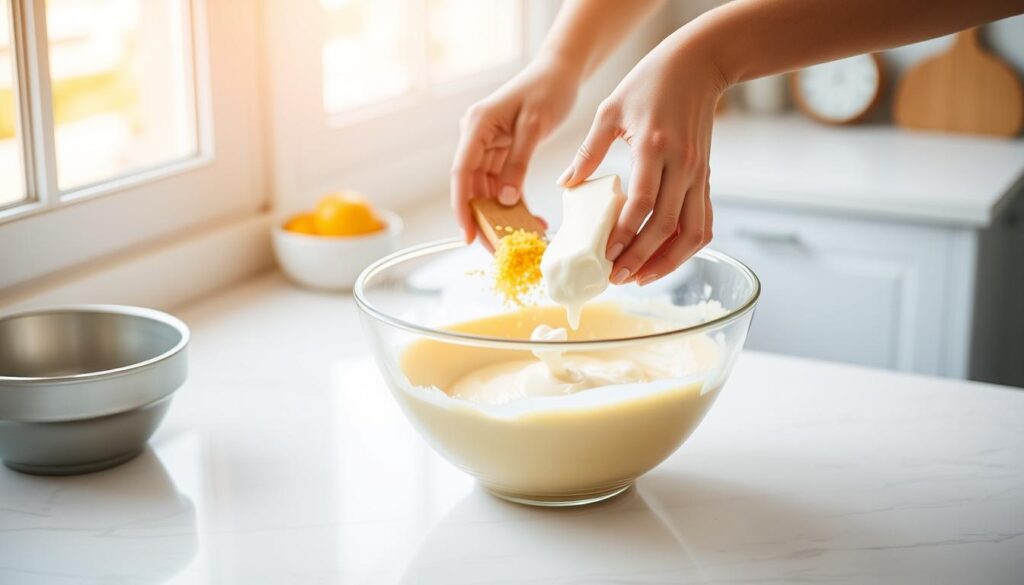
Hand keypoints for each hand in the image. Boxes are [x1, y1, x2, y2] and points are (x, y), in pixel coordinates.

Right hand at [451, 57, 580, 243]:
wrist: (560, 71)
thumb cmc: (547, 89)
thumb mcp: (534, 126)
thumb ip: (518, 163)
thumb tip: (505, 200)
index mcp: (476, 127)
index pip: (461, 173)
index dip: (462, 208)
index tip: (468, 236)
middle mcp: (476, 137)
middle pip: (472, 187)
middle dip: (483, 219)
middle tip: (498, 249)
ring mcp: (488, 145)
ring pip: (487, 189)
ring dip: (501, 214)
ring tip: (520, 238)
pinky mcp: (503, 151)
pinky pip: (503, 183)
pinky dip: (515, 202)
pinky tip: (531, 219)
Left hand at [559, 35, 725, 284]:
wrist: (699, 64)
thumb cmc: (650, 82)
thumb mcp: (610, 110)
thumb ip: (588, 151)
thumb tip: (565, 186)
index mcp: (653, 146)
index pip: (642, 202)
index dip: (625, 234)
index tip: (606, 255)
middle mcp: (681, 164)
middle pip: (666, 226)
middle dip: (640, 258)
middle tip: (615, 277)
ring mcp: (697, 174)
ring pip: (691, 233)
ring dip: (667, 261)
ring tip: (640, 277)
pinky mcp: (705, 179)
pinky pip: (702, 223)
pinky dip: (686, 248)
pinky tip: (664, 260)